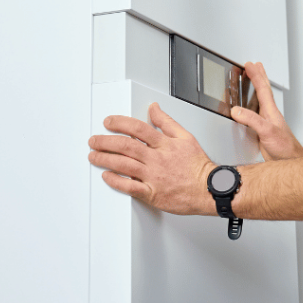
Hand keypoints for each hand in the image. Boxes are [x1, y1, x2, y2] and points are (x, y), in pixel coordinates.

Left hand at [89, 103, 215, 215]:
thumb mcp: (185, 137)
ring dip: (105, 159)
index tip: (108, 122)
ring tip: (93, 156)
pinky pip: (130, 187)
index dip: (119, 123)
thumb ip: (166, 122)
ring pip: (124, 165)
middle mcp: (156, 159)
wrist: (209, 189)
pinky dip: (116, 181)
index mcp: (164, 144)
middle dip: (105, 141)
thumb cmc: (198, 166)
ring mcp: (153, 177)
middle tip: (94, 140)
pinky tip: (106, 176)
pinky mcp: (152, 194)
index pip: (137, 128)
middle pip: (126, 146)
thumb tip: (154, 108)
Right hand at [231, 62, 302, 160]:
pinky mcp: (263, 131)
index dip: (256, 76)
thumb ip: (252, 120)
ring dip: (257, 87)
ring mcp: (267, 121)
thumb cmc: (285, 148)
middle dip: (259, 76)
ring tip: (254, 77)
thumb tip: (237, 110)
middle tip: (254, 65)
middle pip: (264, 90)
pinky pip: (256, 112)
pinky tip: (249, 106)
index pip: (262, 89)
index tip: (249, 65)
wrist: (291, 161)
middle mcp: (269, 114)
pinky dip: (251, 104)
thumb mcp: (267, 132)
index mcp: (271, 111)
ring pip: (261, 99)